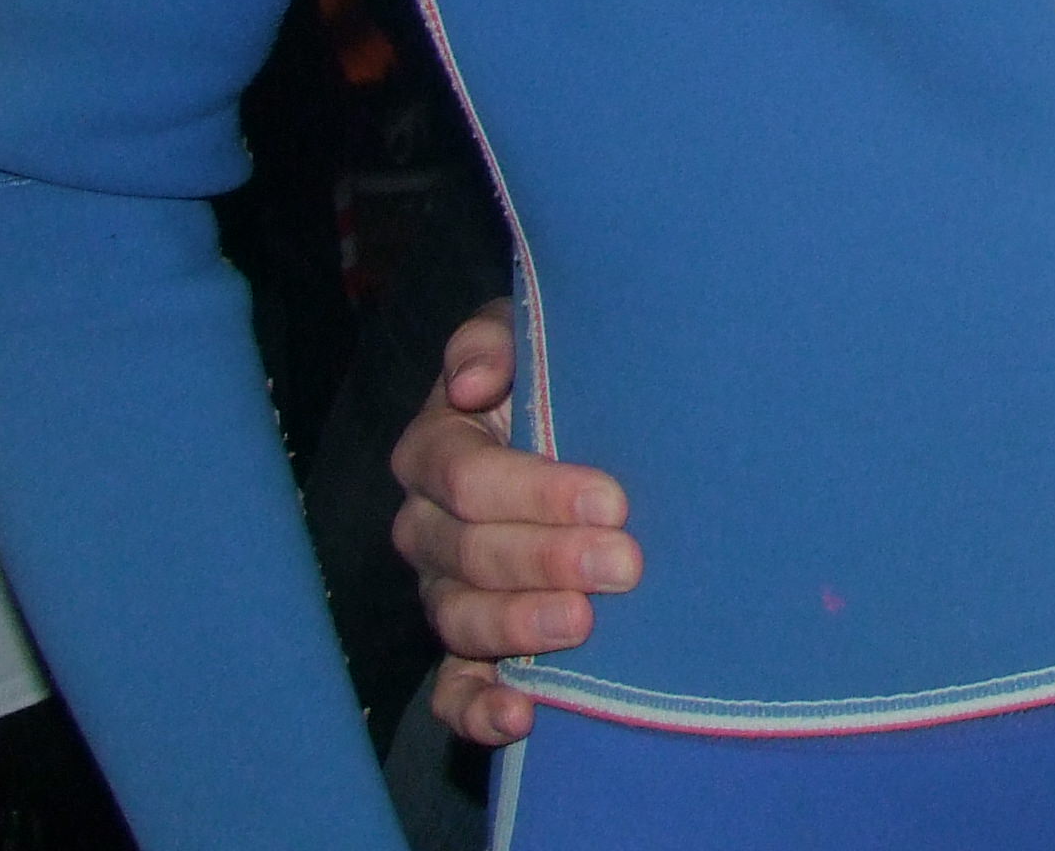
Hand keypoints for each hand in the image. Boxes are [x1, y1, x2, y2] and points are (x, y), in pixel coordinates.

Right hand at [391, 301, 641, 746]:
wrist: (580, 420)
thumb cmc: (555, 373)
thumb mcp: (528, 338)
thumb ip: (493, 343)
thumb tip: (475, 379)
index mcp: (435, 450)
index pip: (466, 477)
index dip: (536, 491)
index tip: (614, 499)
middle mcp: (429, 525)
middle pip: (469, 552)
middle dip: (549, 559)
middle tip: (625, 565)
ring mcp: (445, 590)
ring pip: (461, 619)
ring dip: (522, 626)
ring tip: (586, 626)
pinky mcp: (467, 647)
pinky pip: (453, 689)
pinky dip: (479, 709)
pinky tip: (521, 717)